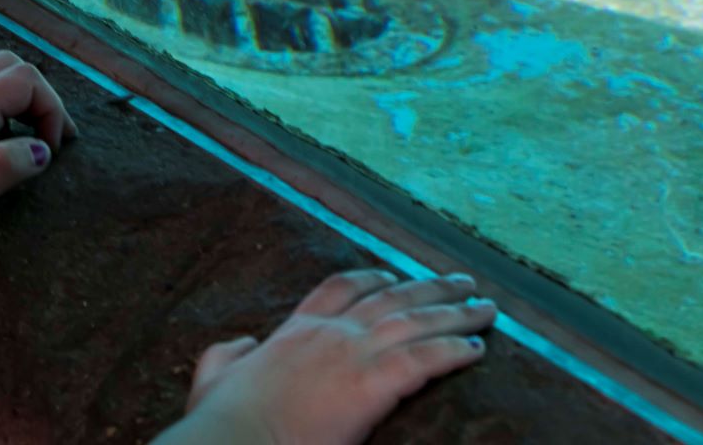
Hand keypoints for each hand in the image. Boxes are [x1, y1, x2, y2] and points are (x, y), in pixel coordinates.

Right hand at [172, 269, 495, 444]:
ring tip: (486, 307)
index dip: (371, 279)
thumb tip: (243, 344)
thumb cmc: (225, 422)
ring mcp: (352, 354)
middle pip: (392, 297)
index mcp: (296, 330)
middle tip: (463, 281)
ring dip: (456, 313)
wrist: (235, 441)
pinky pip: (423, 360)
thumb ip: (230, 354)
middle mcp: (330, 332)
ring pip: (415, 322)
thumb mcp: (216, 376)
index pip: (339, 288)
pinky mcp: (371, 384)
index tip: (394, 274)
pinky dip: (453, 350)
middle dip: (430, 288)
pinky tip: (476, 349)